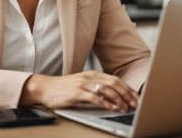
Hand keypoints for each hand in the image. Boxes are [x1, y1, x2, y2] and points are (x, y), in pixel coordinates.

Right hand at [20, 70, 138, 111]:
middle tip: (135, 104)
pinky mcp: (77, 93)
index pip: (116, 80)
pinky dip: (106, 103)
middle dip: (127, 94)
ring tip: (126, 107)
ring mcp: (84, 84)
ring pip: (107, 90)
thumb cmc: (64, 88)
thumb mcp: (83, 84)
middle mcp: (90, 76)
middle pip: (114, 83)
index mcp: (94, 74)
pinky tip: (112, 108)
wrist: (45, 88)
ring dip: (119, 99)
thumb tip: (114, 95)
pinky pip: (95, 97)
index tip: (136, 97)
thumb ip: (97, 87)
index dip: (128, 88)